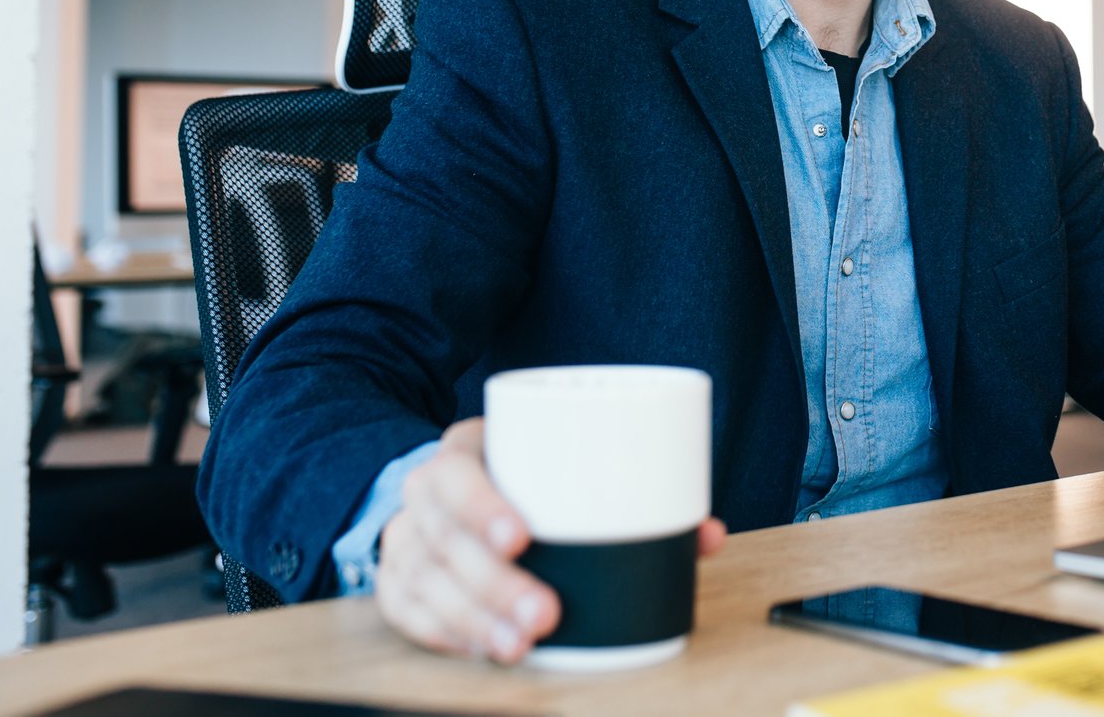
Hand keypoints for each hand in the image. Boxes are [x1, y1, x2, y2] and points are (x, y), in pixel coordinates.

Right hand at [376, 417, 728, 661]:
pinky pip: (411, 615)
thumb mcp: (557, 461)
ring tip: (521, 645)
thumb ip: (630, 490)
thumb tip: (707, 534)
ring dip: (476, 622)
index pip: (457, 476)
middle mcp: (423, 498)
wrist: (446, 483)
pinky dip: (448, 636)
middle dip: (495, 584)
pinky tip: (484, 648)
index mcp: (462, 454)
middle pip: (446, 543)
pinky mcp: (396, 584)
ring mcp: (404, 543)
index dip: (483, 507)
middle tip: (544, 614)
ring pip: (428, 586)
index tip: (522, 537)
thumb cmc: (520, 474)